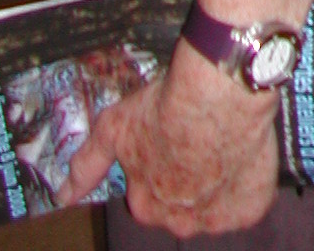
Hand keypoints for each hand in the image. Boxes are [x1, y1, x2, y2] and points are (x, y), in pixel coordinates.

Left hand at [63, 42, 277, 235]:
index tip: (172, 142)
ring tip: (224, 144)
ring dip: (219, 185)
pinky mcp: (250, 207)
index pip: (150, 196)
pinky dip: (249, 184)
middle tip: (199, 142)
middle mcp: (178, 222)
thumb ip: (88, 165)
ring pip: (216, 206)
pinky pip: (249, 202)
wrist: (220, 92)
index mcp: (145, 205)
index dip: (162, 167)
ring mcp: (216, 219)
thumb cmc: (165, 107)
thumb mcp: (115, 127)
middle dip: (190, 181)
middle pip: (184, 206)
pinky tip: (245, 154)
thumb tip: (63, 196)